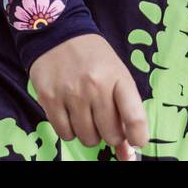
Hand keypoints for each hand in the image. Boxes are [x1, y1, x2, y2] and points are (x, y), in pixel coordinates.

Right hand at [29, 33, 148, 158]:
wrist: (57, 32)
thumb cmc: (93, 57)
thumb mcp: (116, 75)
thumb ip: (125, 112)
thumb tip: (127, 155)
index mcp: (118, 77)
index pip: (135, 119)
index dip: (138, 137)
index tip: (134, 139)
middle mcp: (95, 86)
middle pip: (111, 136)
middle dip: (109, 132)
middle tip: (103, 116)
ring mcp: (71, 93)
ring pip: (88, 139)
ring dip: (88, 132)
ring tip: (85, 111)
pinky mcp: (49, 98)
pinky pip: (65, 134)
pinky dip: (69, 129)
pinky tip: (69, 111)